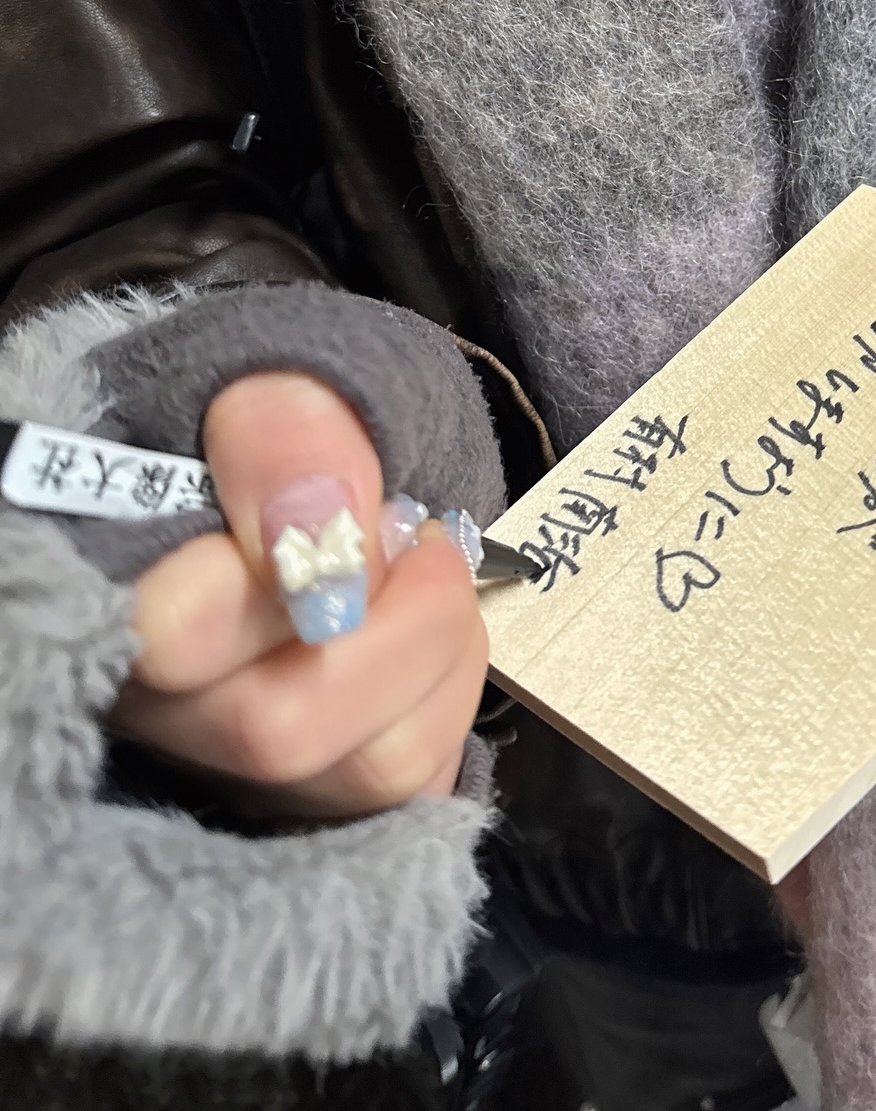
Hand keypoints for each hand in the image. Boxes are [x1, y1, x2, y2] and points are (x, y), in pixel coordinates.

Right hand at [110, 372, 489, 818]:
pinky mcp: (317, 797)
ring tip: (427, 568)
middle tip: (420, 533)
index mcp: (110, 597)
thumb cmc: (273, 437)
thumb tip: (322, 519)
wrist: (307, 474)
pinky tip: (429, 628)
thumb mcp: (270, 392)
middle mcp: (154, 709)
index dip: (293, 571)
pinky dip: (453, 688)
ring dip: (440, 647)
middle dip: (401, 617)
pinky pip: (417, 778)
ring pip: (365, 768)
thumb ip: (283, 434)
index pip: (172, 636)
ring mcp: (234, 766)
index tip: (354, 503)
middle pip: (279, 732)